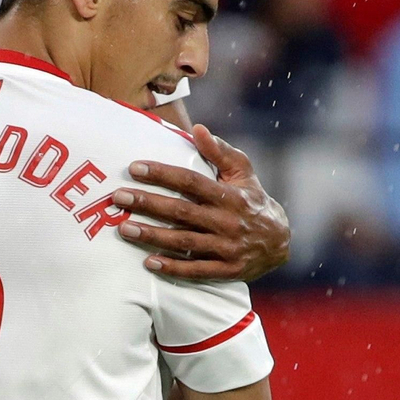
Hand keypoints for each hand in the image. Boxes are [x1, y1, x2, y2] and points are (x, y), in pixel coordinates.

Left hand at [113, 124, 290, 280]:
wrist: (281, 243)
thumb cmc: (252, 201)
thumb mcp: (242, 174)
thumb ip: (220, 151)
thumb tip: (197, 128)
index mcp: (230, 196)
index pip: (191, 182)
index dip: (162, 174)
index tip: (134, 168)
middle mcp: (227, 222)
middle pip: (181, 212)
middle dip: (148, 204)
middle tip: (118, 198)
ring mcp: (227, 248)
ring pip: (185, 241)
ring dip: (152, 236)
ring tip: (124, 229)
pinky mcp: (227, 270)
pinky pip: (196, 270)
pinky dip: (173, 267)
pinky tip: (149, 262)